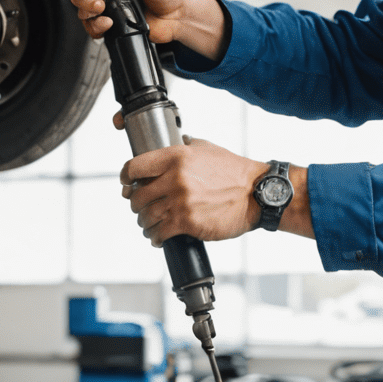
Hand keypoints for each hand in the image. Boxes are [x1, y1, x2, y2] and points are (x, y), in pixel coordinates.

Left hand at [120, 139, 267, 244]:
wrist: (256, 193)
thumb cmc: (233, 170)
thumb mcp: (205, 148)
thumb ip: (184, 146)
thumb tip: (172, 145)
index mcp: (175, 157)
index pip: (134, 166)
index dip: (126, 177)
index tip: (127, 184)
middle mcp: (175, 178)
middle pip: (137, 195)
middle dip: (136, 203)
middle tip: (141, 207)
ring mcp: (180, 202)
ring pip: (146, 216)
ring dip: (145, 222)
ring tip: (149, 224)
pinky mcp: (188, 222)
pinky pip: (159, 232)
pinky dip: (155, 237)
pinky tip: (157, 237)